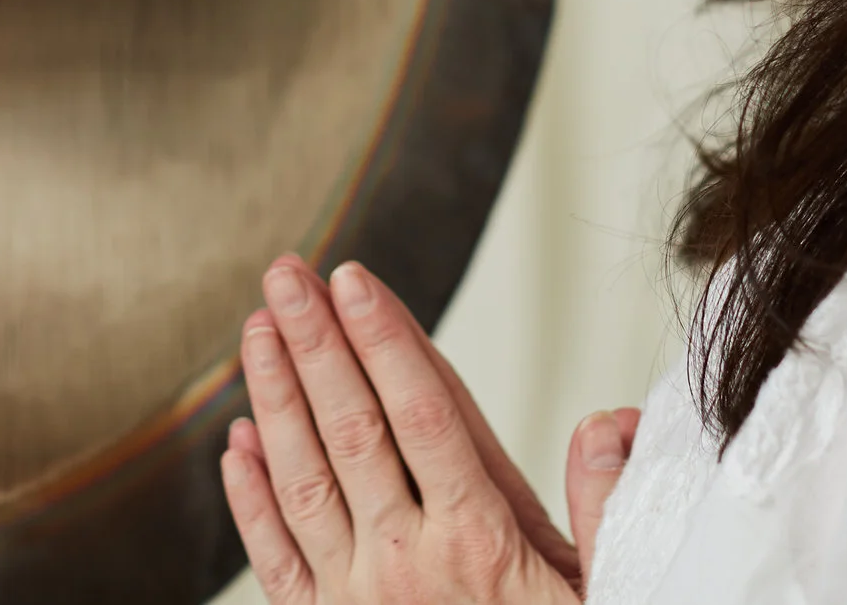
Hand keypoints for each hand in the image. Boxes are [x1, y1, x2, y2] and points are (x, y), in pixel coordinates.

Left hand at [219, 255, 637, 602]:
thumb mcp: (611, 595)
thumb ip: (607, 507)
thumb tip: (607, 421)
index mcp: (480, 544)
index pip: (423, 414)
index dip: (387, 340)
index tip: (357, 279)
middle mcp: (408, 565)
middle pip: (350, 428)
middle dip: (316, 342)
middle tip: (287, 273)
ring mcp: (359, 601)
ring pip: (303, 481)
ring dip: (274, 399)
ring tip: (257, 330)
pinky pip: (277, 561)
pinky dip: (250, 500)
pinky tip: (235, 445)